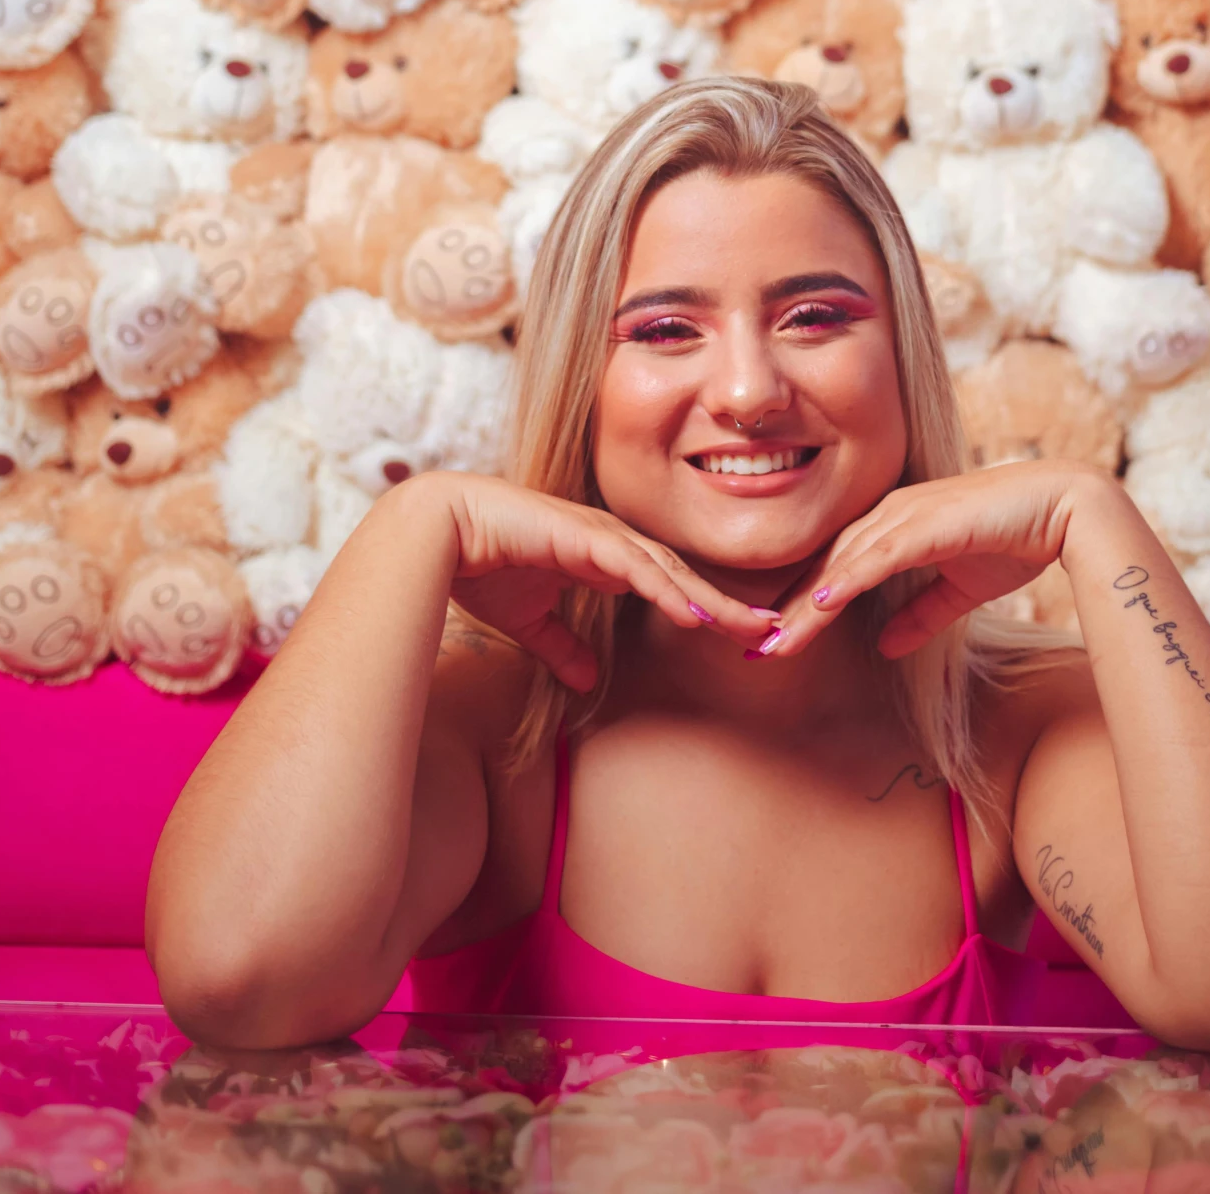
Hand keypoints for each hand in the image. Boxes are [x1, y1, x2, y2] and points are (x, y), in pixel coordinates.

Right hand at [439, 475, 774, 688]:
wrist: (437, 531)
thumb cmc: (478, 567)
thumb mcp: (529, 621)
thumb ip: (560, 645)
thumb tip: (587, 678)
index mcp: (604, 557)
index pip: (669, 585)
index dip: (708, 609)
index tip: (744, 634)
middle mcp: (612, 541)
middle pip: (683, 577)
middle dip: (728, 606)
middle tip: (773, 632)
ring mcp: (601, 535)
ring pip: (670, 571)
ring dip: (711, 601)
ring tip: (751, 628)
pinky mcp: (583, 536)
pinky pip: (636, 566)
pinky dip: (668, 589)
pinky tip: (696, 613)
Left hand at [765, 463, 1102, 660]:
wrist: (1063, 509)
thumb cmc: (1015, 539)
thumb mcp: (959, 590)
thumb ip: (921, 615)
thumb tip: (885, 647)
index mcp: (894, 525)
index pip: (835, 568)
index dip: (803, 605)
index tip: (774, 640)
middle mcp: (890, 515)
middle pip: (826, 567)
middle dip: (790, 610)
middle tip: (754, 650)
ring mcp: (906, 516)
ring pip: (843, 565)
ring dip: (807, 606)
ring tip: (775, 643)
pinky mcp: (928, 524)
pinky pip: (879, 555)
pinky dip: (848, 579)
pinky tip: (823, 603)